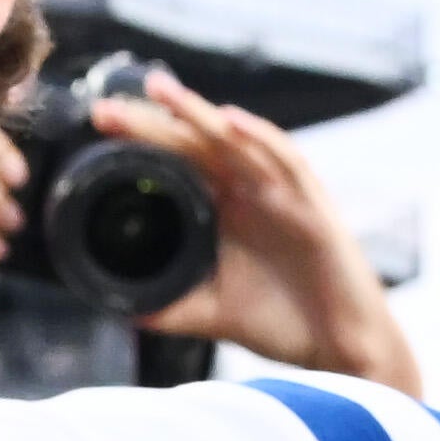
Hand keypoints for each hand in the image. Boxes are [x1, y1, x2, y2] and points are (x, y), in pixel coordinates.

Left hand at [0, 71, 423, 393]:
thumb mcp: (215, 312)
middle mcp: (252, 190)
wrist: (342, 351)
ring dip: (199, 113)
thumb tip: (123, 310)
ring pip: (236, 140)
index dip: (140, 143)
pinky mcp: (313, 206)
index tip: (96, 129)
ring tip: (160, 89)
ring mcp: (283, 193)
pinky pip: (286, 162)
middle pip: (196, 143)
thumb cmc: (287, 324)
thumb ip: (172, 306)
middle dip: (153, 121)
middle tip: (105, 109)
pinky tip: (231, 121)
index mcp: (227, 206)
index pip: (177, 162)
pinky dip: (259, 138)